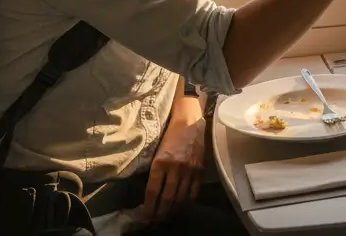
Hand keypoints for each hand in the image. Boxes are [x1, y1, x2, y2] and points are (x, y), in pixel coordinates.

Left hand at [143, 102, 205, 223]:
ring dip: (173, 211)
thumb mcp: (157, 151)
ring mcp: (189, 170)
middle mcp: (175, 168)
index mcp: (160, 162)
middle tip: (155, 223)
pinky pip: (193, 192)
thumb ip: (156, 170)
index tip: (145, 218)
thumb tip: (152, 192)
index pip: (152, 192)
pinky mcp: (199, 169)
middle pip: (167, 198)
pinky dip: (187, 202)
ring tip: (167, 218)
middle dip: (160, 214)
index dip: (149, 208)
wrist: (190, 120)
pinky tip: (182, 207)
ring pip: (181, 198)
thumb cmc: (169, 134)